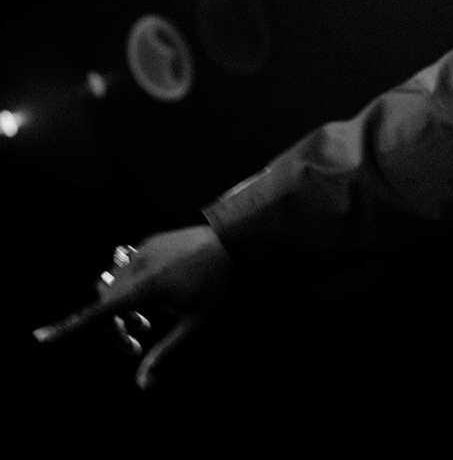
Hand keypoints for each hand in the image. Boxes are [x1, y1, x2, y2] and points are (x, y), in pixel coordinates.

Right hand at [33, 225, 235, 388]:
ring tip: (146, 324)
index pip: (98, 313)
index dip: (68, 328)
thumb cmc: (221, 285)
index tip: (39, 338)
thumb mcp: (196, 324)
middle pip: (105, 303)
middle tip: (134, 345)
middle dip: (114, 327)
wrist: (240, 241)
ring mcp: (143, 251)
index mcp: (144, 288)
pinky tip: (155, 298)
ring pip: (115, 285)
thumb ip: (166, 353)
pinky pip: (128, 268)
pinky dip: (131, 287)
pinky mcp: (151, 242)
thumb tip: (142, 384)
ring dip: (121, 308)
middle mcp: (137, 266)